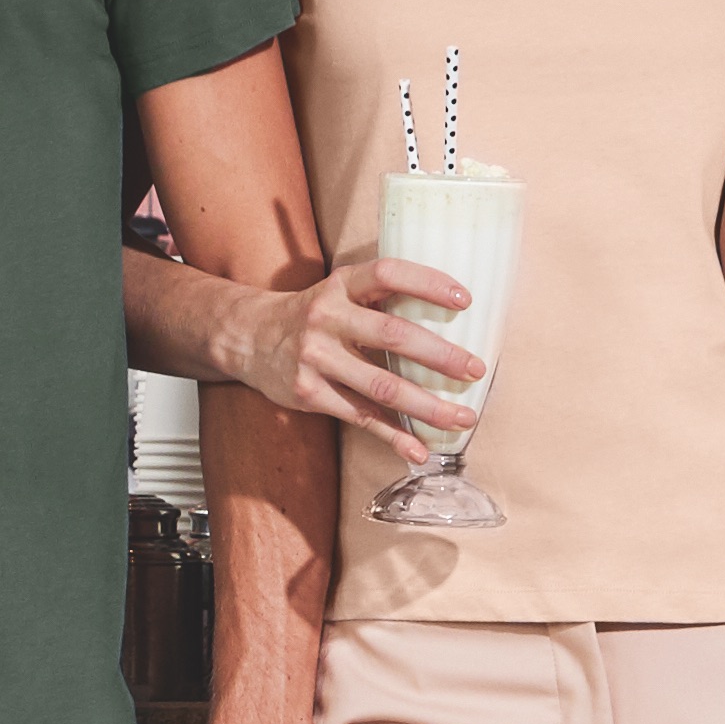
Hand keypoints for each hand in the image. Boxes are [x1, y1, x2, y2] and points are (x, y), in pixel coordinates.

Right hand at [223, 253, 484, 434]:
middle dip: (441, 356)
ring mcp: (315, 358)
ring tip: (462, 417)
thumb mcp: (339, 291)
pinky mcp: (309, 393)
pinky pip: (360, 417)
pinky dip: (393, 436)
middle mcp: (326, 318)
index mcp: (341, 285)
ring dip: (427, 406)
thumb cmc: (311, 314)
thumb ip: (379, 295)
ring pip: (381, 387)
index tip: (466, 300)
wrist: (249, 338)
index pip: (388, 274)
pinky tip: (419, 449)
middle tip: (476, 369)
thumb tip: (451, 308)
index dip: (427, 283)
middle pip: (393, 336)